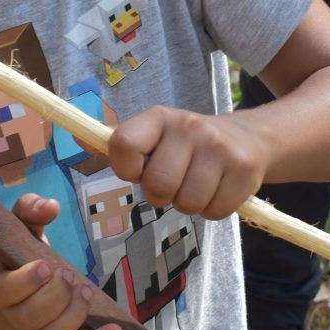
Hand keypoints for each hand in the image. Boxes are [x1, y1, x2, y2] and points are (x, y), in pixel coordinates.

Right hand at [0, 194, 121, 329]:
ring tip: (86, 292)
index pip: (8, 291)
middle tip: (69, 275)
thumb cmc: (13, 262)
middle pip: (33, 314)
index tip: (46, 266)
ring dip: (74, 314)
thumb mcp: (16, 231)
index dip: (28, 281)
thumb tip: (50, 205)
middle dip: (56, 295)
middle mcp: (14, 316)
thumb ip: (28, 211)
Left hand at [109, 107, 266, 219]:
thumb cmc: (188, 145)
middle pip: (157, 186)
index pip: (123, 145)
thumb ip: (121, 145)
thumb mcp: (155, 135)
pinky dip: (213, 210)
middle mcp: (189, 126)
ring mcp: (219, 147)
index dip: (127, 169)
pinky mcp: (244, 169)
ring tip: (198, 184)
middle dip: (162, 195)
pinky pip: (215, 212)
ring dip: (190, 204)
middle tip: (174, 183)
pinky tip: (218, 189)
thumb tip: (78, 144)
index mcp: (159, 117)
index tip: (141, 170)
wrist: (250, 138)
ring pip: (187, 203)